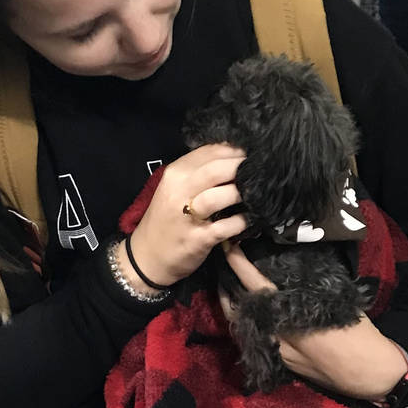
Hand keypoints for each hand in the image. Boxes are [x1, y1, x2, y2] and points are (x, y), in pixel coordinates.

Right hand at [126, 144, 247, 287]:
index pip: (209, 151)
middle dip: (242, 167)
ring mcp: (187, 216)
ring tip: (256, 194)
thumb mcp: (176, 188)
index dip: (235, 150)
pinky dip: (241, 222)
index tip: (252, 154)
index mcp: (176, 173)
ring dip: (242, 193)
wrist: (147, 257)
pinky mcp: (197, 239)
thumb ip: (199, 171)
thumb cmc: (167, 218)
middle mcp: (179, 190)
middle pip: (216, 169)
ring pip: (220, 195)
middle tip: (260, 171)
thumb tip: (234, 155)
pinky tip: (248, 220)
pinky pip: (226, 226)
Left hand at [220, 242, 406, 401]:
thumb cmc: (359, 333)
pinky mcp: (282, 364)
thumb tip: (292, 270)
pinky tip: (254, 314)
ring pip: (244, 327)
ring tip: (230, 289)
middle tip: (222, 269)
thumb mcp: (335, 302)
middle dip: (224, 289)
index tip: (229, 247)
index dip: (239, 264)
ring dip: (234, 307)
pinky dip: (251, 324)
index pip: (255, 284)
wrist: (369, 372)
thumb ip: (309, 289)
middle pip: (236, 310)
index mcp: (290, 314)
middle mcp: (276, 334)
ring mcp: (277, 352)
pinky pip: (258, 339)